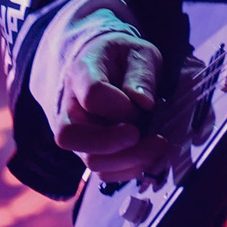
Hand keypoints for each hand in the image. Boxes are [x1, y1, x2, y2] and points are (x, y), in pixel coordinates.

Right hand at [47, 9, 171, 181]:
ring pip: (89, 160)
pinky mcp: (88, 152)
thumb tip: (144, 102)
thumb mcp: (139, 53)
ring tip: (156, 146)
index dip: (121, 107)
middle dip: (112, 143)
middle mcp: (69, 107)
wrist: (107, 66)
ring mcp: (76, 133)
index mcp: (81, 74)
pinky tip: (148, 156)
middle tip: (141, 134)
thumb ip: (141, 74)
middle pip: (71, 136)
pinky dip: (128, 170)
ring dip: (128, 160)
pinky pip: (102, 173)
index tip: (143, 106)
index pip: (92, 96)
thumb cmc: (123, 59)